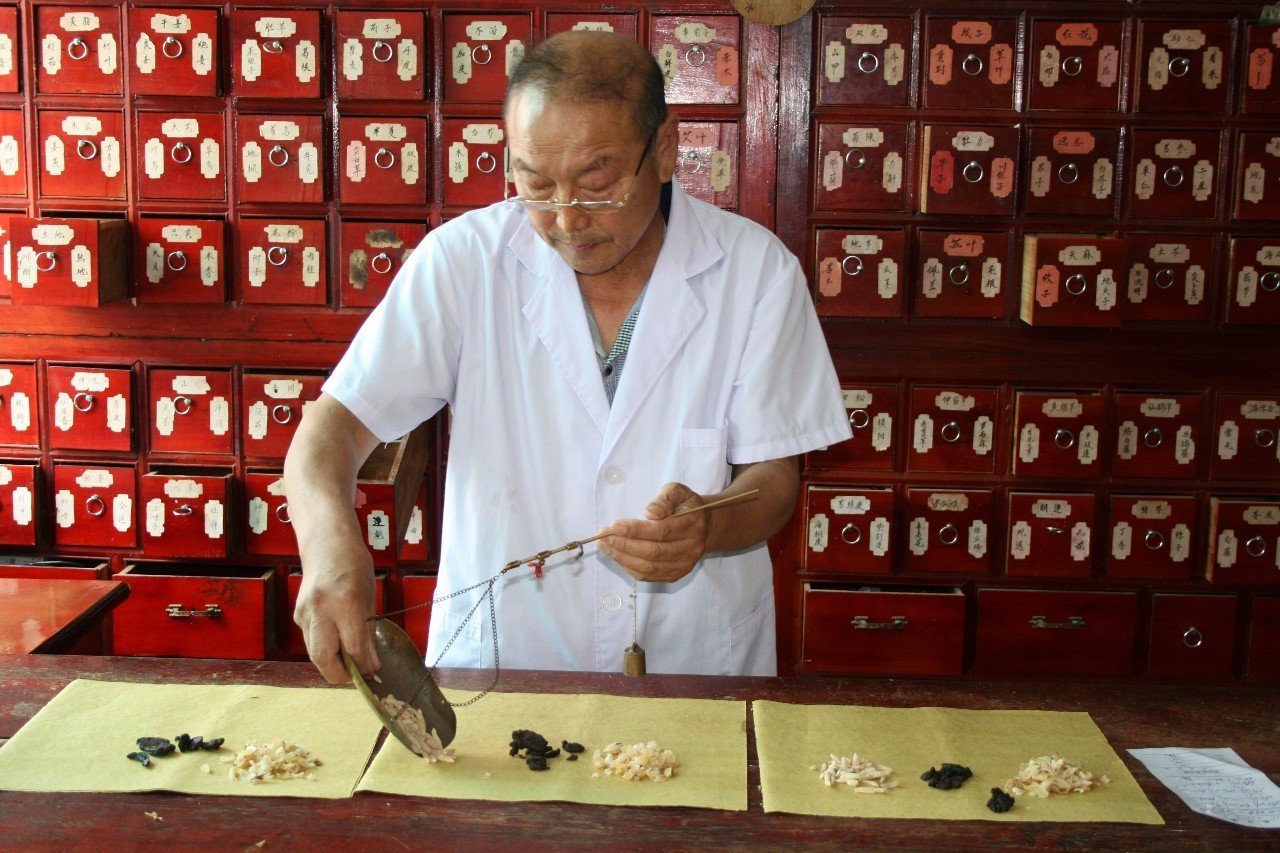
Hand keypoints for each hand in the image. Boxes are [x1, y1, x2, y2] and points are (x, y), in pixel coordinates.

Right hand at [293, 540, 380, 684]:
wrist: (326, 544)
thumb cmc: (354, 566)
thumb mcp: (370, 597)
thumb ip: (368, 631)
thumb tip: (371, 662)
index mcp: (345, 603)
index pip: (353, 647)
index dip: (363, 666)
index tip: (372, 673)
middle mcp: (321, 610)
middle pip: (324, 658)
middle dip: (340, 674)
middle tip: (355, 675)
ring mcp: (305, 613)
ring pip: (314, 653)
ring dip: (331, 663)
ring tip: (349, 662)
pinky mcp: (297, 615)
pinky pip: (311, 640)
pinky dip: (324, 647)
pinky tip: (336, 643)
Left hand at [597, 482, 706, 582]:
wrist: (702, 526)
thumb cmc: (684, 505)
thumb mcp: (677, 492)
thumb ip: (664, 499)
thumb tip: (650, 513)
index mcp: (693, 524)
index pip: (662, 531)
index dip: (636, 530)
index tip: (614, 526)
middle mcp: (692, 548)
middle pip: (654, 552)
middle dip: (625, 545)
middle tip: (603, 537)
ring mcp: (684, 564)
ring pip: (650, 567)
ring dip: (623, 558)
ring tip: (604, 546)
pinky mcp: (675, 575)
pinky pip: (649, 576)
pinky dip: (629, 567)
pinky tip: (617, 555)